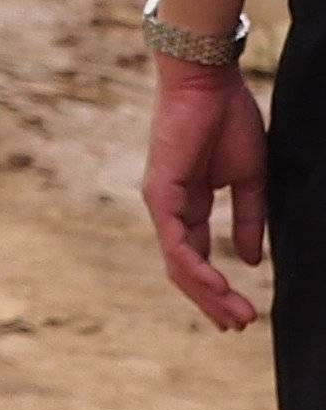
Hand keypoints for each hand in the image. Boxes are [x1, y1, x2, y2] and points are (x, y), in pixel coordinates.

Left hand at [145, 58, 272, 330]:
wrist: (209, 83)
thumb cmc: (228, 121)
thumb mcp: (249, 180)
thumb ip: (248, 220)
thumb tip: (249, 261)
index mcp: (190, 204)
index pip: (197, 257)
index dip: (218, 288)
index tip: (244, 315)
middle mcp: (170, 208)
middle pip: (184, 267)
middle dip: (212, 300)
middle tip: (240, 326)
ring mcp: (161, 201)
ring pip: (177, 261)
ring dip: (206, 292)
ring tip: (236, 316)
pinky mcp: (160, 191)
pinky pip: (174, 239)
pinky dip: (194, 265)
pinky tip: (218, 285)